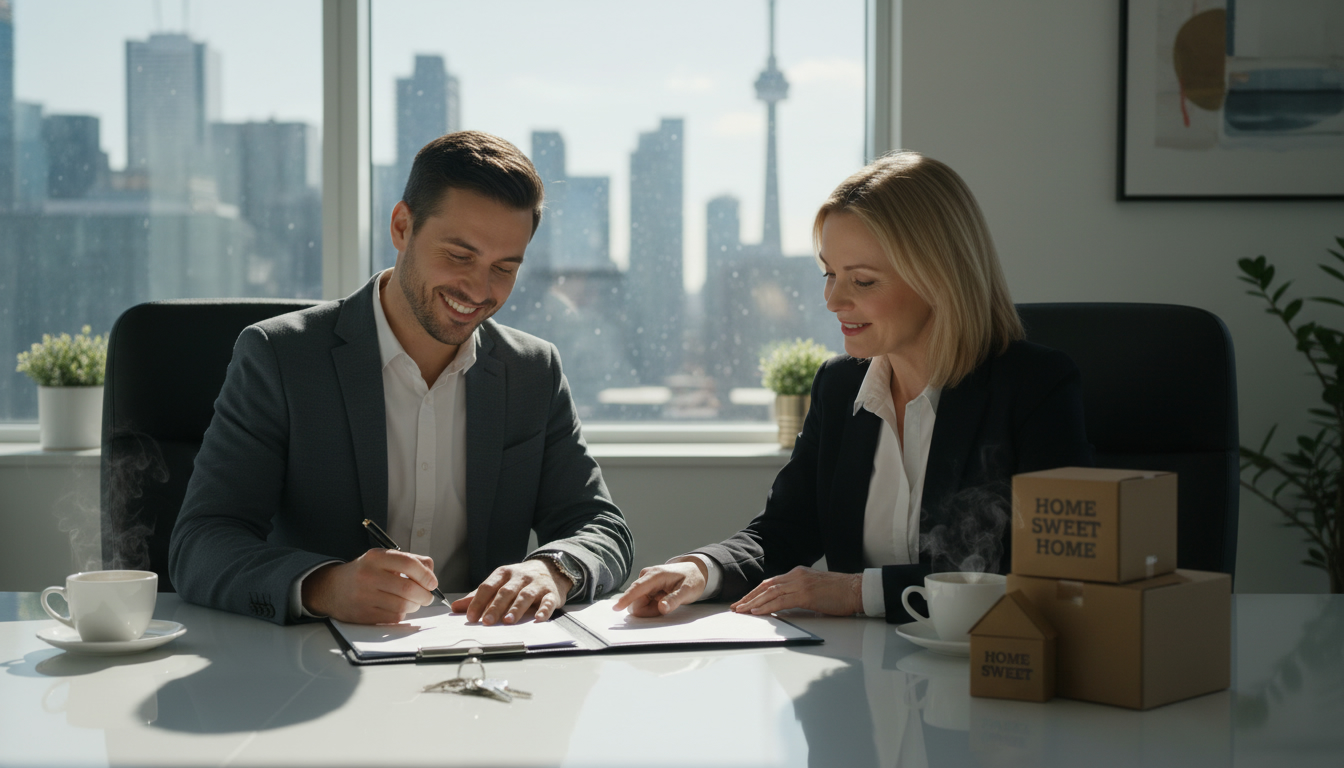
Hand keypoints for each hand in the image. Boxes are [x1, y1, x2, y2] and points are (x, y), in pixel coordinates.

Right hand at [302, 548, 438, 623]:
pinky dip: (401, 614)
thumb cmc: (364, 573)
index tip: (432, 583)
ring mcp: (364, 596)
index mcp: (376, 557)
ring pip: (402, 605)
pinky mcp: (362, 614)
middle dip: (424, 595)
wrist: (332, 589)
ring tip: (412, 602)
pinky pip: (393, 617)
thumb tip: (430, 571)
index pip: (409, 563)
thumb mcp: (382, 559)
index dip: (426, 575)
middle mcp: (368, 575)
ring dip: (414, 606)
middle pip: (408, 589)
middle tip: (427, 597)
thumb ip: (409, 560)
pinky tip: (397, 608)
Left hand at [450, 560, 571, 624]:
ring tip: (508, 621)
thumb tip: (456, 608)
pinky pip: (548, 601)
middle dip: (495, 607)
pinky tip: (538, 619)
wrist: (551, 569)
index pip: (488, 586)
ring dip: (516, 609)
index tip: (470, 616)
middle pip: (505, 592)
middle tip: (487, 622)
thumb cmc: (520, 580)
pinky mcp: (551, 593)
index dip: (478, 601)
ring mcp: (536, 584)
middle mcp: (520, 577)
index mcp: (504, 574)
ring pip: (525, 596)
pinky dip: (544, 610)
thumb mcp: (499, 583)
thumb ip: (479, 596)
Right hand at [612, 560, 706, 616]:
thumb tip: (661, 607)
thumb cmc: (692, 579)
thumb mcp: (688, 591)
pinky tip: (662, 600)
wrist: (694, 571)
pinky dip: (651, 606)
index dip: (626, 599)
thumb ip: (675, 600)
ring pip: (639, 603)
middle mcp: (647, 576)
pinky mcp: (645, 587)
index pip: (638, 588)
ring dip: (650, 608)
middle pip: (637, 600)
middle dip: (648, 609)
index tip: (616, 608)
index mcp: (656, 575)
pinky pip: (642, 602)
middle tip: (666, 606)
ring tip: (666, 601)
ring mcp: (645, 581)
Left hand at [730, 566, 861, 616]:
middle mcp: (796, 575)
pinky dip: (767, 606)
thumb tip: (784, 605)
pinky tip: (758, 612)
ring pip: (770, 593)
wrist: (856, 590)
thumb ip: (798, 593)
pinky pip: (781, 601)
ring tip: (742, 611)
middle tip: (736, 607)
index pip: (770, 582)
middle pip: (766, 586)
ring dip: (753, 603)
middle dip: (749, 597)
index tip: (744, 601)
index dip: (755, 592)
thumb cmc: (839, 592)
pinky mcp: (806, 594)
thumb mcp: (814, 589)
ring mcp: (800, 584)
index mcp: (797, 573)